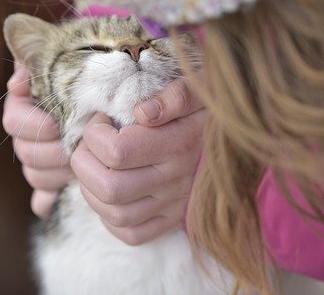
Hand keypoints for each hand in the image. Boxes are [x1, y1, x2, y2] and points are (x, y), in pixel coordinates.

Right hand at [2, 65, 73, 217]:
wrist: (101, 100)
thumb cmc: (83, 80)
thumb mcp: (64, 67)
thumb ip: (39, 68)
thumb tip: (21, 78)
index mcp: (23, 109)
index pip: (14, 122)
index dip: (34, 126)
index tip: (57, 125)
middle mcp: (25, 136)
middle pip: (25, 152)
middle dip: (53, 152)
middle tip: (78, 147)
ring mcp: (35, 161)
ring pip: (35, 175)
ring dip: (58, 173)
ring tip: (82, 164)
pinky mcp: (49, 183)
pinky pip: (42, 199)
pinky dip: (49, 200)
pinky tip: (61, 196)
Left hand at [70, 79, 205, 244]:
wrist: (240, 141)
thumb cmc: (210, 110)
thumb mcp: (200, 90)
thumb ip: (176, 96)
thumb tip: (143, 112)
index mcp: (179, 144)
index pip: (116, 152)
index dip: (94, 134)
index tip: (101, 120)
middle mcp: (176, 180)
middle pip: (109, 187)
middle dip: (83, 163)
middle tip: (88, 145)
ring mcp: (174, 205)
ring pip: (115, 214)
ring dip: (90, 191)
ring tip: (94, 167)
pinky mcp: (173, 220)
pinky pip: (132, 234)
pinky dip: (109, 219)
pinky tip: (109, 195)